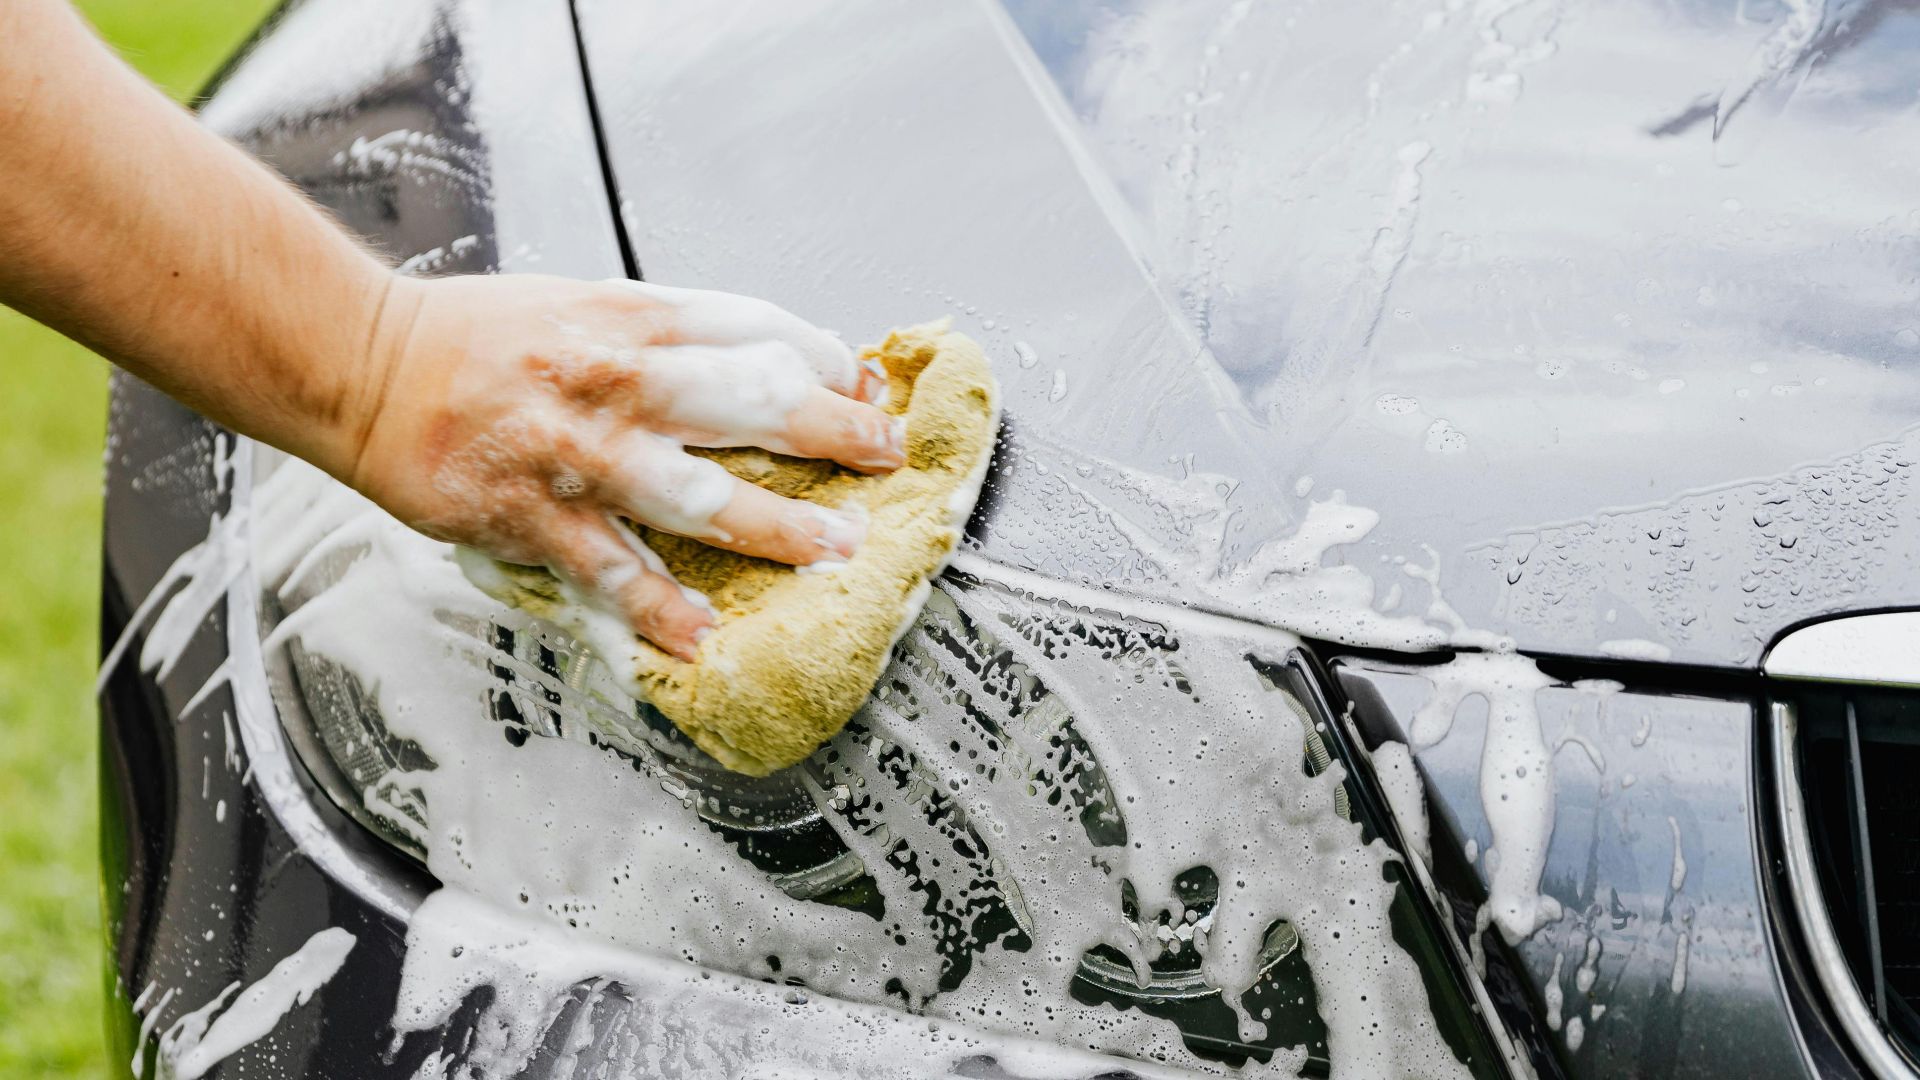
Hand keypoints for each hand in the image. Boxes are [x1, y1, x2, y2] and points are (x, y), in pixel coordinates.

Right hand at [341, 274, 901, 659]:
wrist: (363, 362)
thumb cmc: (478, 337)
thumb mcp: (585, 306)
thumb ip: (670, 337)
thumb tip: (766, 366)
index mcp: (631, 318)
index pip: (754, 330)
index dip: (824, 360)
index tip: (868, 389)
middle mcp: (613, 378)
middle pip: (747, 401)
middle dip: (830, 432)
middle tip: (888, 460)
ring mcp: (576, 451)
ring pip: (696, 493)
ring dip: (774, 527)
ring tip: (835, 553)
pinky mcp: (531, 514)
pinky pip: (610, 570)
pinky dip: (659, 608)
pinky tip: (702, 636)